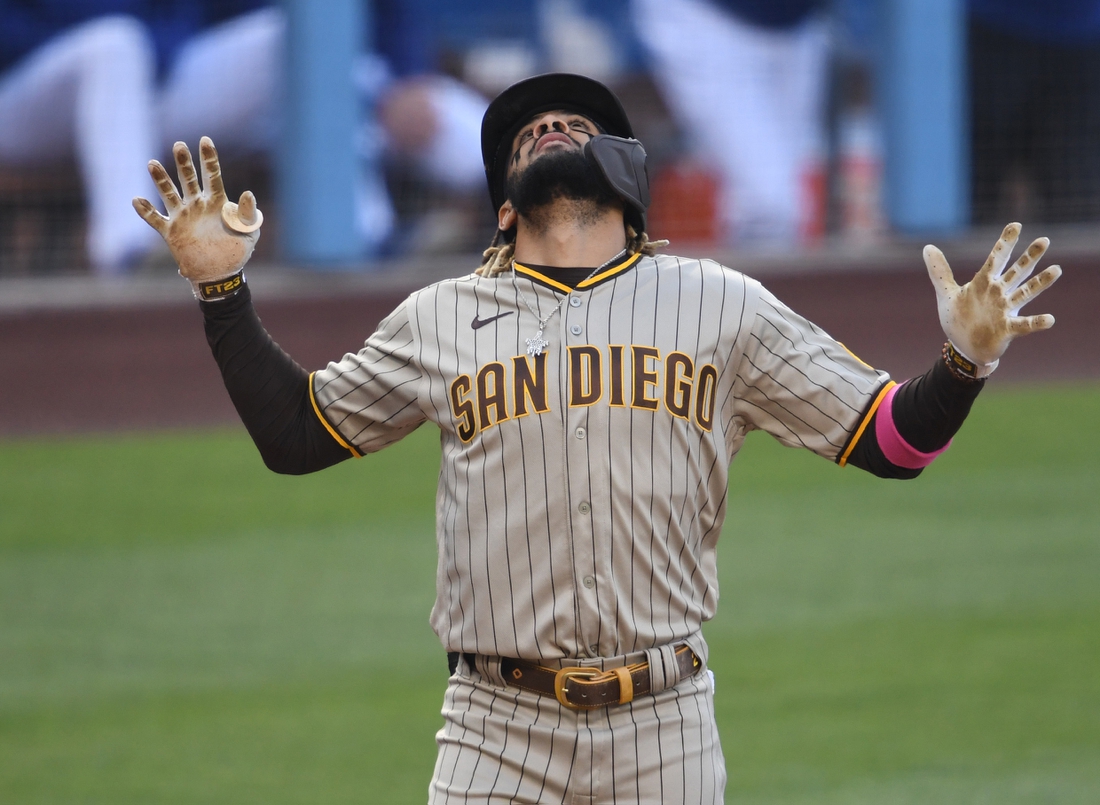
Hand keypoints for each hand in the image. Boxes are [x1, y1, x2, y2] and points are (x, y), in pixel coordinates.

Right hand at [132, 136, 262, 285]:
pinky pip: (155, 219)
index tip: (205, 140)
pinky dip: (146, 211)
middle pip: (188, 179)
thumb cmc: (237, 251)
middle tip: (179, 145)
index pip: (212, 176)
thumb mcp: (249, 232)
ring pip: (168, 193)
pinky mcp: (171, 232)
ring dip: (160, 179)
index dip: (209, 159)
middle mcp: (196, 205)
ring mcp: (182, 216)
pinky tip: (137, 200)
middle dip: (183, 163)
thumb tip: (248, 193)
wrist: (220, 274)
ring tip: (152, 163)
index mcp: (216, 202)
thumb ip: (248, 213)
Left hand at [924, 222, 1060, 374]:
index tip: (1016, 225)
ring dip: (1040, 282)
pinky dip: (1037, 322)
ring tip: (1056, 269)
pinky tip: (1050, 319)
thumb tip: (927, 247)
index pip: (996, 259)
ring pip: (1025, 293)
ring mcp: (1005, 310)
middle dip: (1029, 257)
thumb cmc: (959, 319)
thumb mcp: (946, 294)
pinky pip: (1025, 325)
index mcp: (984, 283)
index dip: (1005, 243)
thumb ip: (939, 272)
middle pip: (1016, 272)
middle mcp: (998, 293)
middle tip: (1044, 240)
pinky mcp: (1007, 329)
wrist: (963, 348)